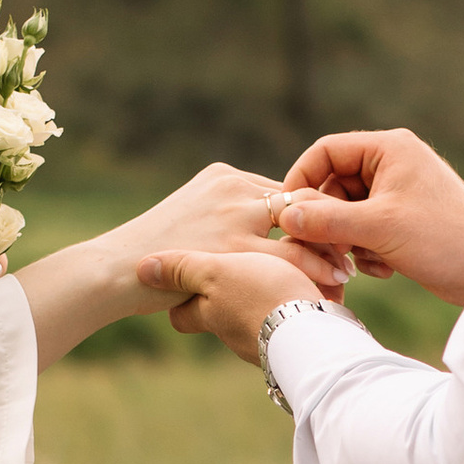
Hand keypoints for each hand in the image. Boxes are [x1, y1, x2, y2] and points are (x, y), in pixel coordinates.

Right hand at [120, 160, 350, 294]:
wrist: (112, 271)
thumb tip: (257, 245)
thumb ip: (225, 222)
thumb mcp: (191, 224)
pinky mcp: (231, 244)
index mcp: (225, 176)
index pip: (285, 190)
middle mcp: (233, 187)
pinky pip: (291, 255)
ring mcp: (233, 213)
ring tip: (347, 273)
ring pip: (302, 224)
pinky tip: (331, 288)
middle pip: (301, 199)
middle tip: (351, 253)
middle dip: (330, 226)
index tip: (332, 239)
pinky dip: (317, 270)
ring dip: (330, 248)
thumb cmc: (150, 258)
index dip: (312, 217)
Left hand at [140, 250, 323, 367]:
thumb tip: (142, 269)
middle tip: (245, 270)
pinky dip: (301, 302)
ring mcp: (270, 341)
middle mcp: (237, 334)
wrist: (316, 333)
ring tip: (287, 271)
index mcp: (213, 315)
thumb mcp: (216, 275)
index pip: (183, 314)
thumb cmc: (262, 298)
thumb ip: (183, 270)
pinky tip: (313, 286)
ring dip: (272, 296)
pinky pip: (296, 317)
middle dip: (233, 296)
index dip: (181, 299)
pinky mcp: (304, 339)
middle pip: (223, 317)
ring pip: (264, 316)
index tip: (184, 286)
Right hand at [275, 127, 463, 305]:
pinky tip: (383, 268)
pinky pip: (362, 228)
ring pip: (345, 211)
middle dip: (328, 221)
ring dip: (347, 240)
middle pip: (332, 185)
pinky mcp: (401, 220)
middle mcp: (392, 164)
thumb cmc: (443, 239)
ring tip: (367, 261)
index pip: (325, 152)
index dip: (302, 180)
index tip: (287, 213)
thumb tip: (284, 214)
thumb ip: (327, 219)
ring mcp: (397, 192)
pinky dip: (364, 250)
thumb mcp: (379, 228)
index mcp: (388, 148)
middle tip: (331, 249)